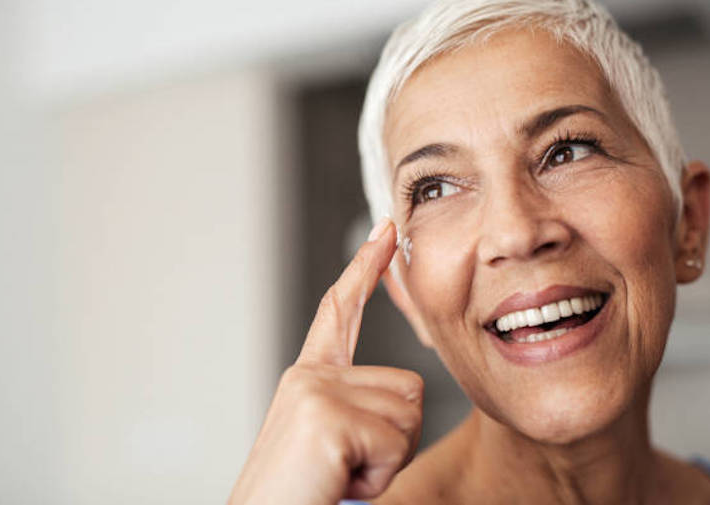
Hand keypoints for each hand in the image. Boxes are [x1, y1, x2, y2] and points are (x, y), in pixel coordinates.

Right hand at [229, 218, 423, 504]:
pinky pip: (394, 443)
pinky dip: (377, 476)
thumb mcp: (332, 441)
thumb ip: (358, 406)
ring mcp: (315, 391)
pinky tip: (338, 478)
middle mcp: (309, 377)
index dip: (364, 268)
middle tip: (346, 466)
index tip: (386, 231)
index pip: (340, 310)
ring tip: (339, 473)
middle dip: (395, 438)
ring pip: (408, 415)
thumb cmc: (300, 492)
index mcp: (310, 380)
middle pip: (409, 387)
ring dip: (385, 459)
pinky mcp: (325, 415)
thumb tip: (404, 395)